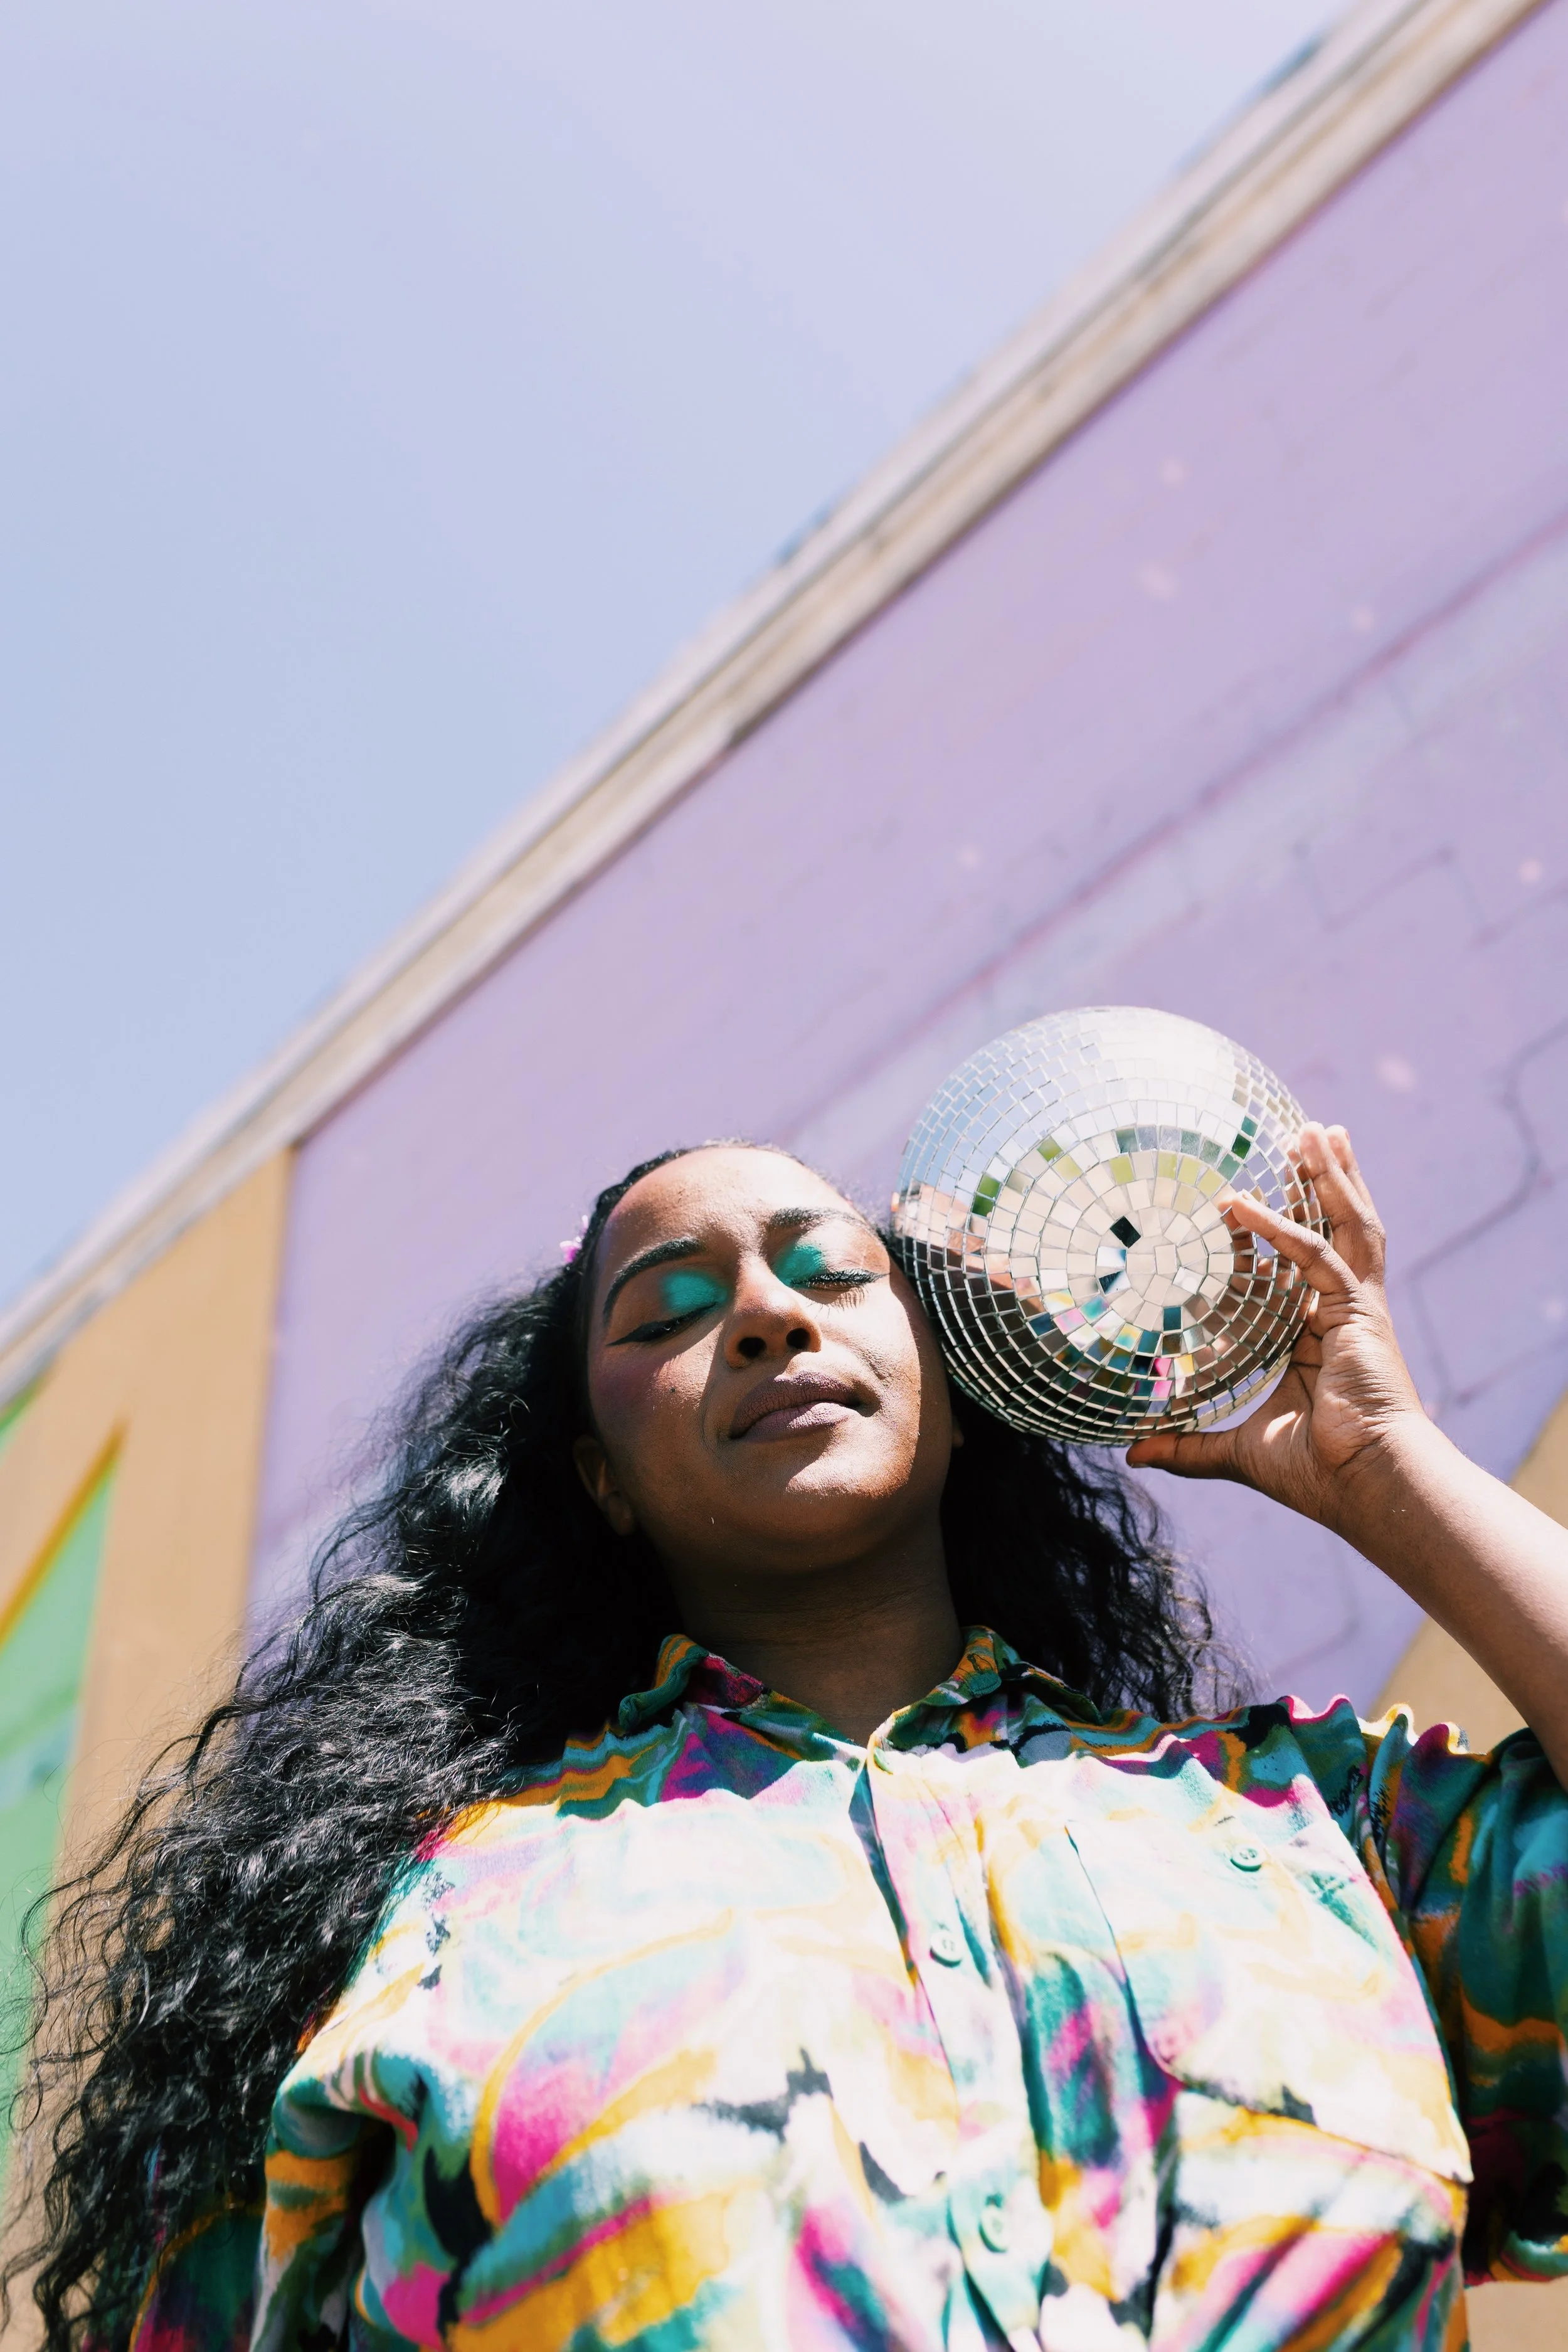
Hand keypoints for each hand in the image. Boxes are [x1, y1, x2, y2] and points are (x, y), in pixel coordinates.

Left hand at [1125, 1124, 1426, 1533]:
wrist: (1367, 1486)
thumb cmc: (1318, 1474)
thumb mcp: (1237, 1452)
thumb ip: (1187, 1445)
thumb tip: (1134, 1451)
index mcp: (1320, 1336)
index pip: (1298, 1263)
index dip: (1273, 1229)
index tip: (1236, 1202)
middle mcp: (1342, 1312)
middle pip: (1339, 1227)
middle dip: (1326, 1179)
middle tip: (1308, 1132)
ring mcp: (1355, 1308)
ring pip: (1345, 1225)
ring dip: (1329, 1177)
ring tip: (1314, 1130)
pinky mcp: (1357, 1313)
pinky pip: (1316, 1257)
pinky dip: (1283, 1229)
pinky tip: (1246, 1206)